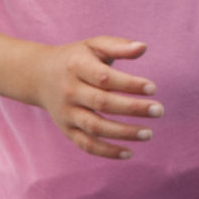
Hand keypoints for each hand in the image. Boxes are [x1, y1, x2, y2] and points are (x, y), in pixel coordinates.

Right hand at [32, 37, 162, 159]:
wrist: (39, 76)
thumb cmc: (76, 59)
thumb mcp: (93, 46)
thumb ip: (118, 46)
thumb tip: (144, 48)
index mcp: (77, 67)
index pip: (105, 78)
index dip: (129, 84)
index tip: (152, 88)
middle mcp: (70, 92)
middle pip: (103, 103)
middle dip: (133, 109)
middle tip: (159, 110)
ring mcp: (67, 114)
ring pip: (96, 128)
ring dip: (124, 133)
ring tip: (148, 134)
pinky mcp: (67, 130)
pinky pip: (87, 145)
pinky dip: (107, 152)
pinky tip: (129, 153)